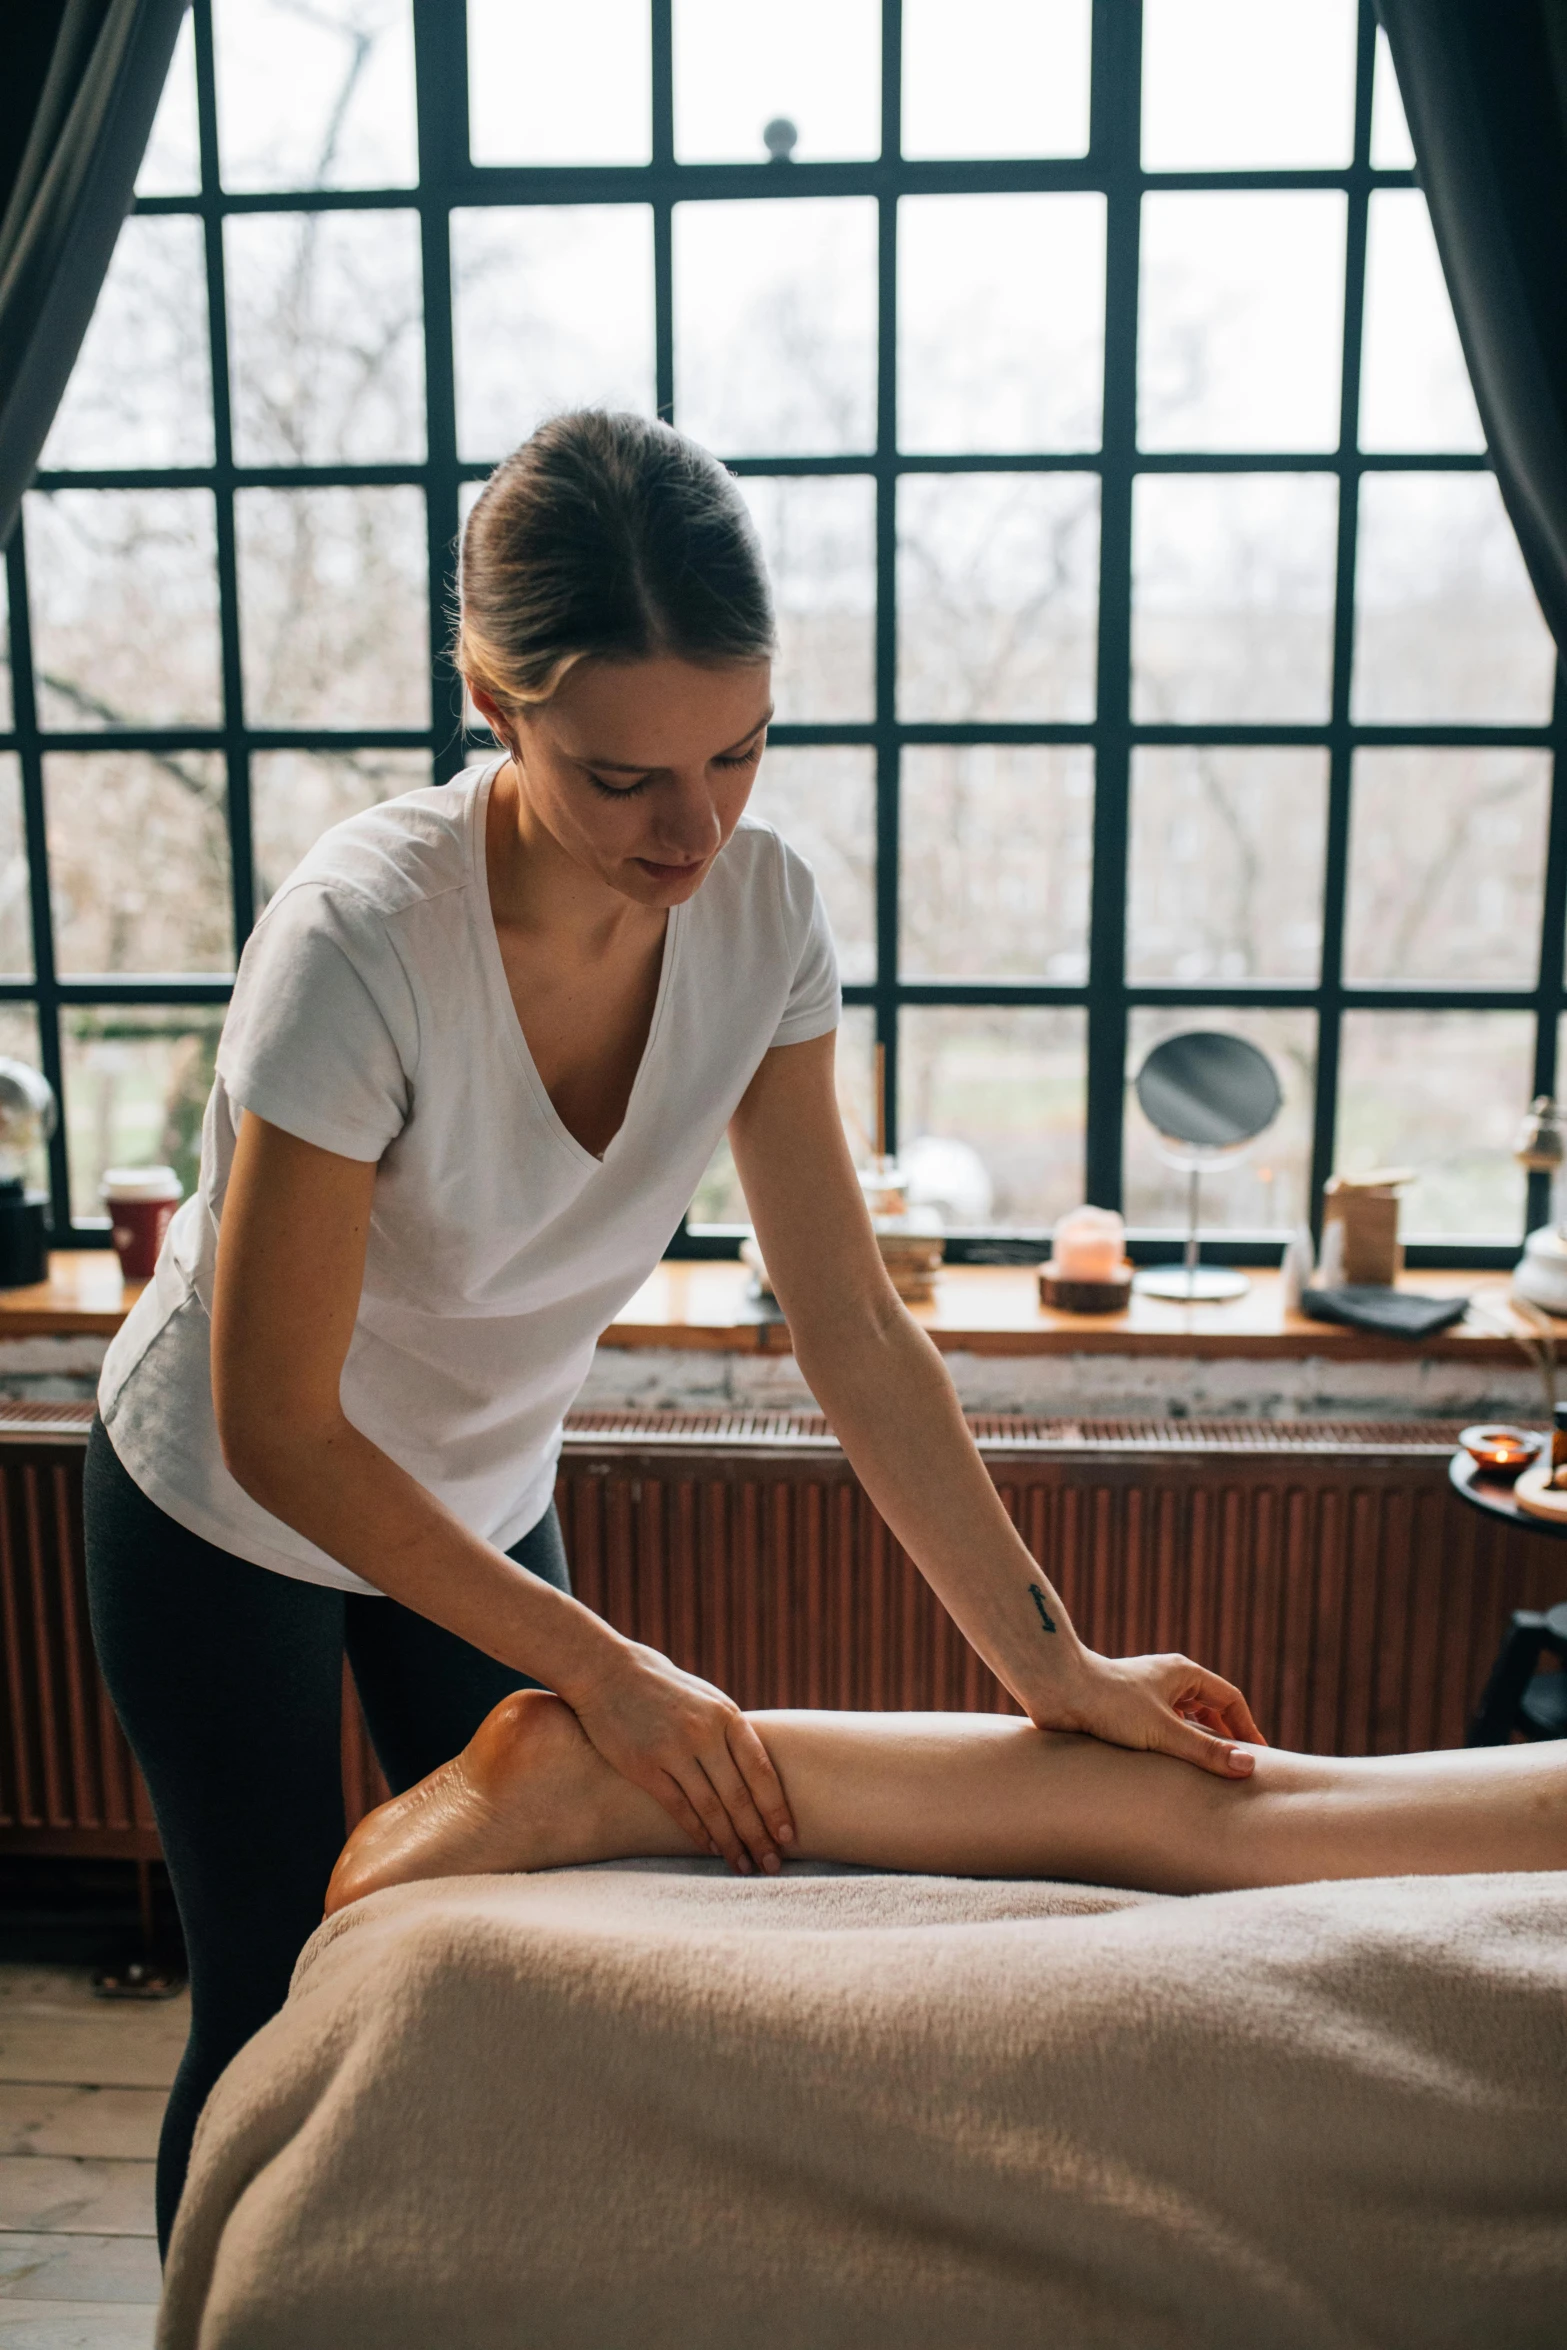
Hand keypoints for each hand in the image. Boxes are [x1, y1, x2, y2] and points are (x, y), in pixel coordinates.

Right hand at [561, 1637, 794, 1873]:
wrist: (607, 1671)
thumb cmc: (663, 1686)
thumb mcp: (706, 1698)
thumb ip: (729, 1731)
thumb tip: (754, 1771)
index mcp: (726, 1715)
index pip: (761, 1770)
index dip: (776, 1807)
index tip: (787, 1837)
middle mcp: (704, 1733)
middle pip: (739, 1796)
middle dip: (758, 1835)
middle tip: (771, 1865)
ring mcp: (673, 1750)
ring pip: (710, 1809)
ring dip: (729, 1842)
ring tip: (743, 1865)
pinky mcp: (644, 1767)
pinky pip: (678, 1808)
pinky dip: (696, 1832)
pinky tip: (709, 1847)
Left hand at [1031, 1649, 1266, 1775]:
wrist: (1056, 1690)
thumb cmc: (1109, 1703)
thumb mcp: (1163, 1731)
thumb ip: (1205, 1751)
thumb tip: (1248, 1767)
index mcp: (1183, 1674)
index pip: (1229, 1700)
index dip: (1247, 1728)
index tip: (1260, 1758)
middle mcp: (1167, 1682)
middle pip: (1208, 1712)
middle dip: (1224, 1740)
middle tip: (1237, 1773)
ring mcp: (1146, 1696)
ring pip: (1183, 1723)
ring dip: (1195, 1747)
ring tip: (1208, 1779)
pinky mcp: (1126, 1713)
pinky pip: (1160, 1732)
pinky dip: (1171, 1750)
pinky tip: (1172, 1773)